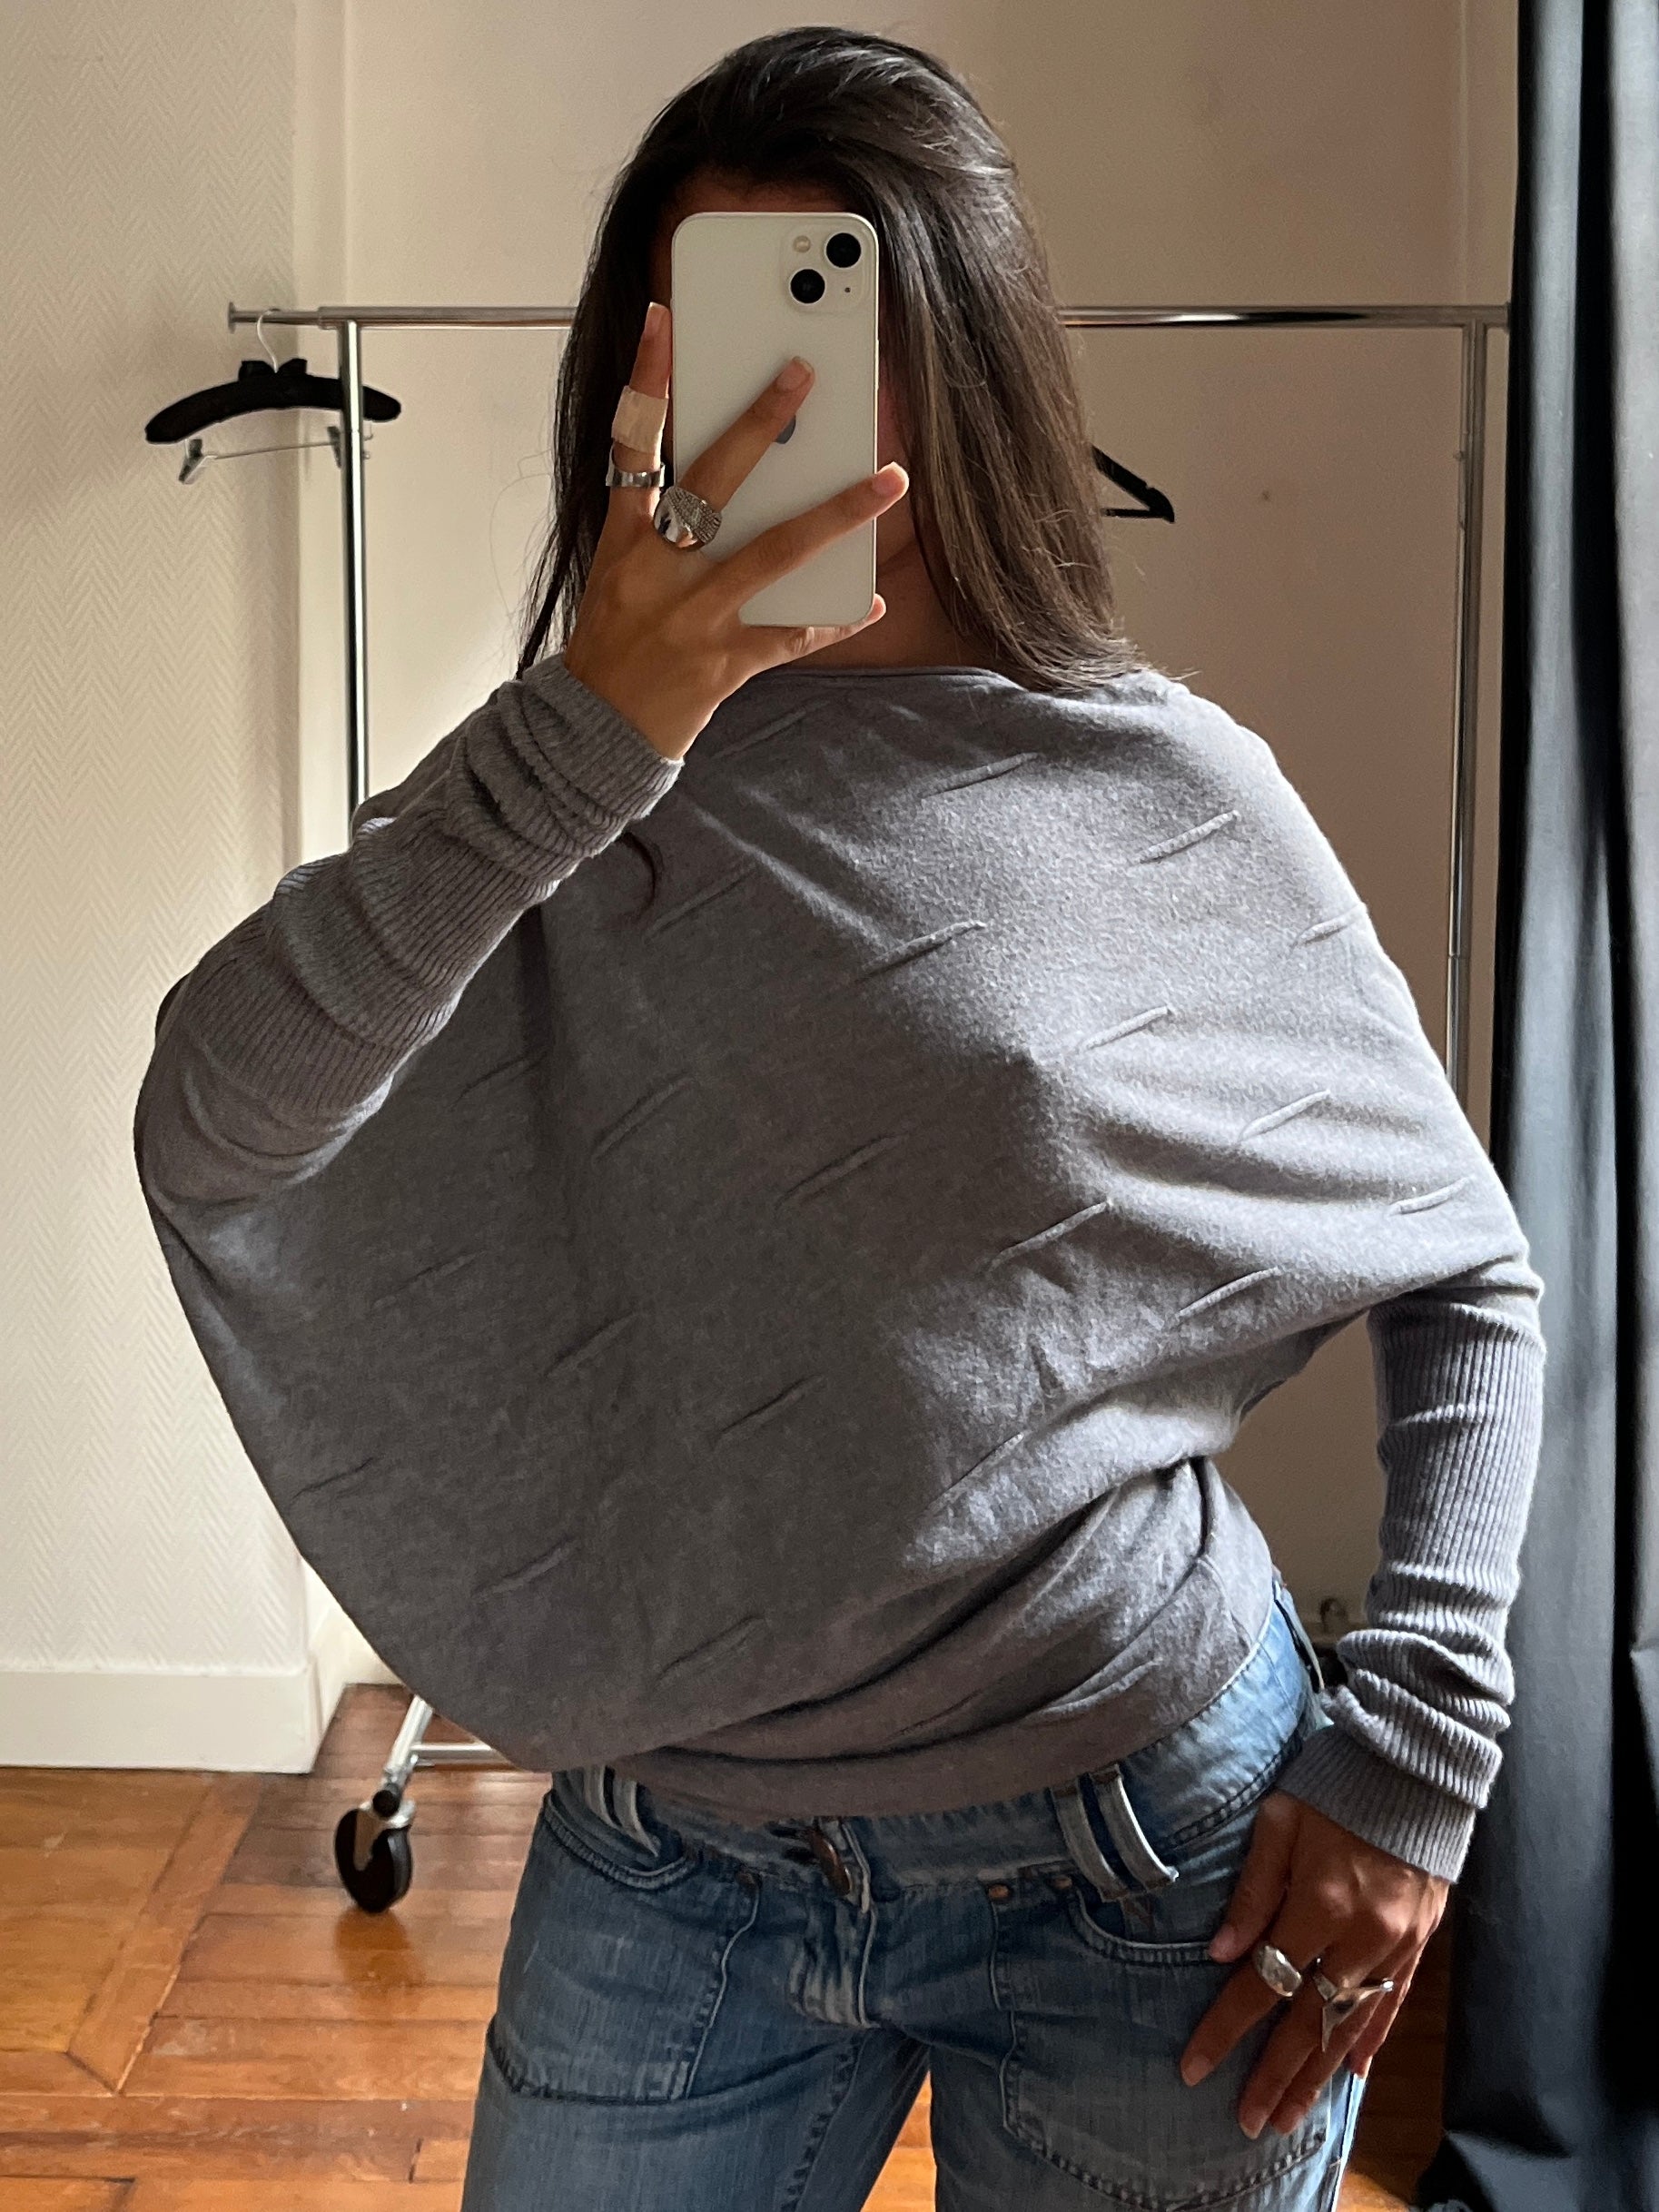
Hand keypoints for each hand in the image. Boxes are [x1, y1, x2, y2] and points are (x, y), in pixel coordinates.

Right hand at [562, 299, 908, 761]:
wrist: (595, 731)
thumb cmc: (613, 646)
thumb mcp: (617, 573)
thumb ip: (658, 523)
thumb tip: (725, 476)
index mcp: (624, 542)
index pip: (631, 446)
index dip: (646, 381)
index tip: (663, 319)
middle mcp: (658, 572)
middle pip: (714, 482)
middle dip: (761, 423)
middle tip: (804, 374)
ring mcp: (694, 617)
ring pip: (774, 551)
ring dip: (838, 514)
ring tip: (887, 482)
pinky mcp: (725, 663)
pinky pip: (791, 634)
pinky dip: (832, 618)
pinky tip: (869, 600)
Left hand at [1178, 1790, 1448, 2137]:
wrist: (1417, 1763)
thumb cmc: (1336, 1783)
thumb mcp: (1280, 1820)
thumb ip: (1252, 1890)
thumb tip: (1222, 1953)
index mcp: (1318, 1904)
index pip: (1263, 1984)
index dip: (1226, 2030)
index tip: (1195, 2069)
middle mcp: (1361, 1937)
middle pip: (1309, 2023)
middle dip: (1274, 2077)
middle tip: (1247, 2123)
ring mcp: (1396, 1945)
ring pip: (1351, 2027)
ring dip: (1319, 2075)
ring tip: (1290, 2116)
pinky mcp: (1420, 1943)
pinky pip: (1391, 2006)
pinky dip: (1369, 2042)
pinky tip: (1350, 2074)